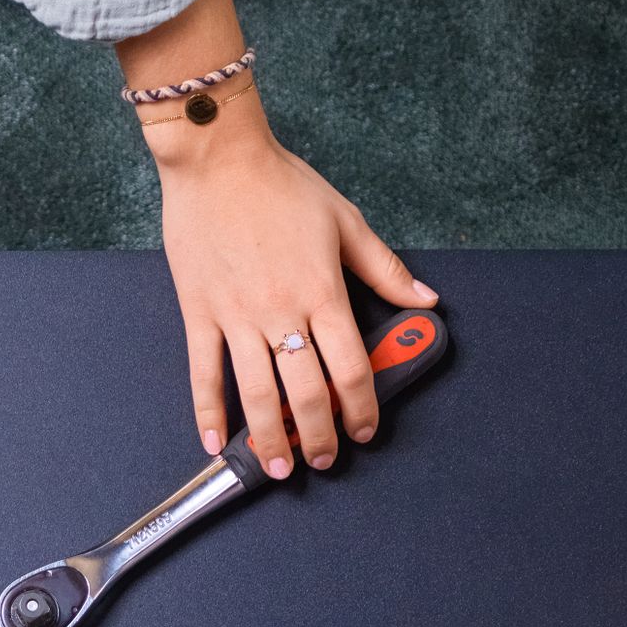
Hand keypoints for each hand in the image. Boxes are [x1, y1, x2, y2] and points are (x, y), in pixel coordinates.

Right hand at [149, 98, 435, 476]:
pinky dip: (207, 412)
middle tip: (325, 458)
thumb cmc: (281, 185)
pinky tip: (213, 443)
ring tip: (279, 468)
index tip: (364, 429)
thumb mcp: (346, 221)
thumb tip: (425, 301)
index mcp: (323, 292)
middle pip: (306, 393)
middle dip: (319, 436)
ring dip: (270, 439)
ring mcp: (237, 316)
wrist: (217, 159)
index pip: (351, 368)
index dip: (362, 408)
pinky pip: (203, 372)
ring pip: (256, 394)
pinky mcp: (200, 312)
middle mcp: (281, 312)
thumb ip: (386, 269)